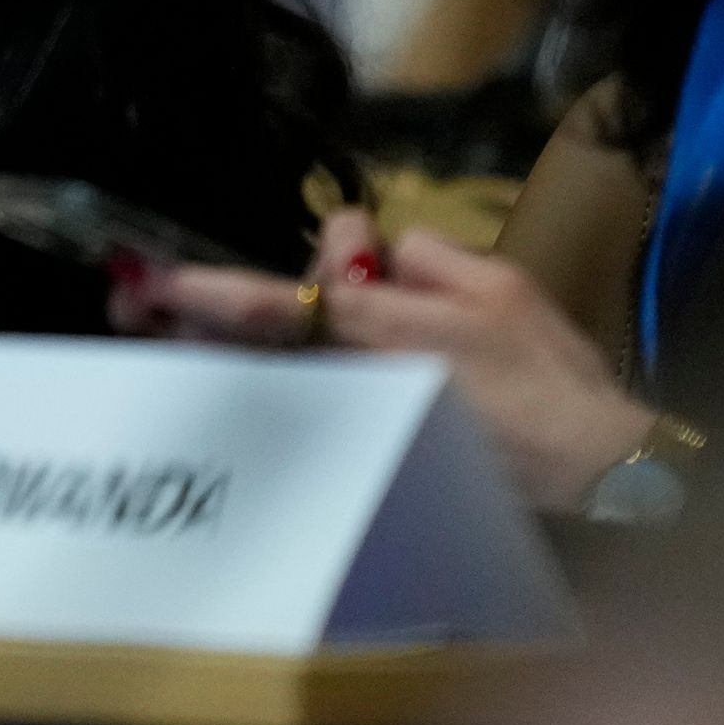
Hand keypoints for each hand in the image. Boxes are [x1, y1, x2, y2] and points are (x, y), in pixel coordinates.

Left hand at [113, 207, 653, 511]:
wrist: (593, 477)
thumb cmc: (549, 377)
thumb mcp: (498, 286)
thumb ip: (424, 258)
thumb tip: (370, 247)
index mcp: (375, 334)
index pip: (269, 306)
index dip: (203, 292)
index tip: (146, 276)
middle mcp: (346, 380)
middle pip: (244, 349)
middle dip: (184, 321)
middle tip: (130, 297)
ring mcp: (351, 420)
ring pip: (262, 380)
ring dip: (210, 348)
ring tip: (159, 319)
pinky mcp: (366, 447)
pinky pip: (297, 406)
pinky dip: (261, 381)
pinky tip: (231, 362)